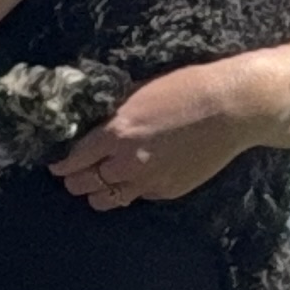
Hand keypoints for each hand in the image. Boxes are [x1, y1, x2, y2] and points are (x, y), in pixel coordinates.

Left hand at [53, 59, 267, 209]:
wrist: (232, 108)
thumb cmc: (186, 89)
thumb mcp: (138, 96)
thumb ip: (112, 118)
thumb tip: (91, 129)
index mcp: (115, 133)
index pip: (72, 160)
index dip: (61, 164)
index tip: (58, 163)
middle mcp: (127, 162)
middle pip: (83, 185)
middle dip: (75, 179)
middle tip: (77, 172)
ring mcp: (148, 181)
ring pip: (106, 200)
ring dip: (98, 192)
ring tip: (102, 180)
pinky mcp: (168, 191)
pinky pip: (138, 197)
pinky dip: (132, 190)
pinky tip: (137, 177)